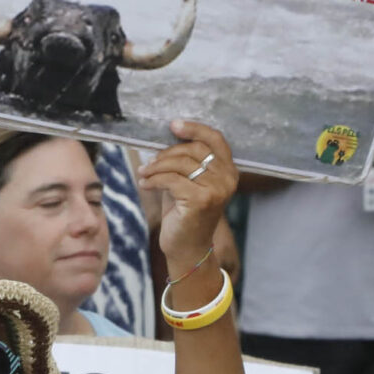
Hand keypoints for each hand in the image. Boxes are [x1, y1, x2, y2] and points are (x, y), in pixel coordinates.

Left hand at [141, 119, 238, 281]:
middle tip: (150, 162)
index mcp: (229, 171)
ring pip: (180, 163)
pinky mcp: (200, 200)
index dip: (194, 128)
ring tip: (144, 173)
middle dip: (167, 153)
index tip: (173, 125)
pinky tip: (144, 184)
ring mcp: (216, 190)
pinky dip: (153, 180)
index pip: (215, 139)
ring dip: (156, 166)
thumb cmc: (185, 214)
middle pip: (193, 149)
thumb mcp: (188, 183)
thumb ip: (185, 162)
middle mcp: (227, 179)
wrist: (187, 249)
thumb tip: (166, 139)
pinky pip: (170, 179)